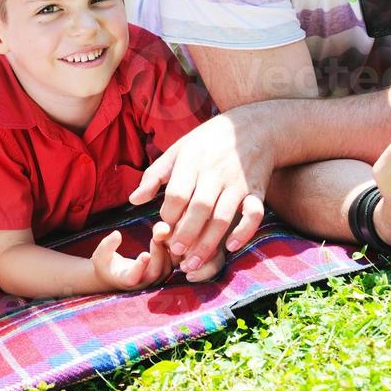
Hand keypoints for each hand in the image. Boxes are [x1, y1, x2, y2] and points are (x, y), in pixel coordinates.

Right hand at [91, 229, 171, 291]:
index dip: (140, 267)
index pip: (133, 277)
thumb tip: (117, 234)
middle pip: (155, 272)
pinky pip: (173, 265)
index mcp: (124, 280)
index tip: (145, 254)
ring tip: (163, 233)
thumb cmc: (106, 263)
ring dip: (168, 251)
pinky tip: (170, 237)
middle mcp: (141, 283)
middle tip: (156, 235)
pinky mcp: (162, 274)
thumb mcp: (101, 254)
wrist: (114, 275)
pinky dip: (174, 252)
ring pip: (167, 270)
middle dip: (158, 253)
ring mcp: (153, 280)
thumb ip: (108, 245)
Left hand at [129, 111, 268, 273]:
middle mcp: (215, 173)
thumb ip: (154, 176)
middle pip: (200, 208)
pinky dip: (244, 231)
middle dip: (186, 234)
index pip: (177, 193)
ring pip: (223, 217)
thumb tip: (134, 200)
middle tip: (175, 255)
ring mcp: (238, 183)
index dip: (169, 215)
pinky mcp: (257, 191)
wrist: (253, 127)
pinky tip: (231, 247)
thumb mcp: (178, 150)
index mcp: (192, 162)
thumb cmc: (207, 141)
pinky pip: (254, 214)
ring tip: (193, 263)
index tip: (163, 229)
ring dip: (208, 243)